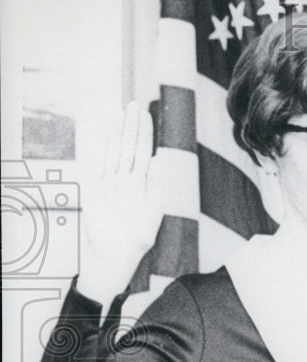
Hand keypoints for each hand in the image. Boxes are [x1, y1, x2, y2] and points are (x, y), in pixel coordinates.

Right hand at [77, 102, 165, 301]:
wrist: (116, 256)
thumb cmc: (137, 237)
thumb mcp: (153, 209)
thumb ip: (155, 184)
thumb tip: (156, 159)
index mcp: (140, 184)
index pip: (142, 152)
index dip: (144, 133)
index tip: (146, 114)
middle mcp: (124, 180)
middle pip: (128, 147)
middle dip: (131, 126)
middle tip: (133, 104)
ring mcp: (108, 184)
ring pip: (113, 152)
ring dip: (117, 132)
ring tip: (121, 113)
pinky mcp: (94, 191)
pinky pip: (96, 165)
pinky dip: (99, 149)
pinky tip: (102, 134)